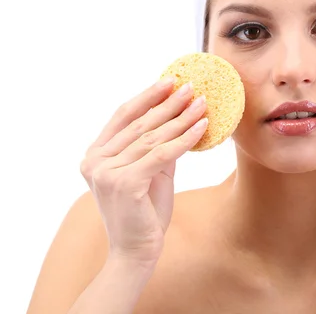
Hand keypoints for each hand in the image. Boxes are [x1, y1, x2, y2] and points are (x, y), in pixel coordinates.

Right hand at [79, 78, 207, 265]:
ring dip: (181, 118)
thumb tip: (180, 115)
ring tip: (202, 103)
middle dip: (168, 103)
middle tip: (192, 87)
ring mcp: (106, 172)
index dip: (147, 97)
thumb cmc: (144, 211)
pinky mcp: (124, 183)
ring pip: (152, 137)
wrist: (136, 251)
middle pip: (139, 123)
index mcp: (95, 155)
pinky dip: (185, 139)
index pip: (123, 116)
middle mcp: (94, 161)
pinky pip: (162, 154)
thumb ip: (156, 145)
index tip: (170, 80)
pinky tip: (202, 127)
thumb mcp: (150, 171)